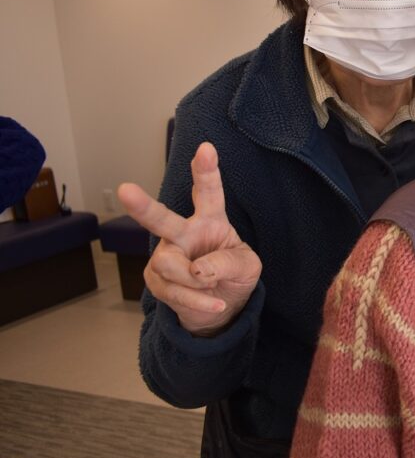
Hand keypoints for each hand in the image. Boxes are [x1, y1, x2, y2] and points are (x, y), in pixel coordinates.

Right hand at [118, 142, 260, 336]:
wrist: (222, 308)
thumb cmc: (234, 275)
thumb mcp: (246, 267)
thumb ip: (227, 263)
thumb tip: (197, 271)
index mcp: (210, 220)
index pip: (208, 193)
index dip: (206, 171)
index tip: (206, 149)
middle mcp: (184, 233)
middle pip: (162, 218)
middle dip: (143, 206)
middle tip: (125, 190)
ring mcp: (167, 255)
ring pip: (168, 264)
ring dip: (194, 281)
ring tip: (212, 285)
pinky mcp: (156, 279)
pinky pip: (172, 290)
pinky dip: (197, 301)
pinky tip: (214, 304)